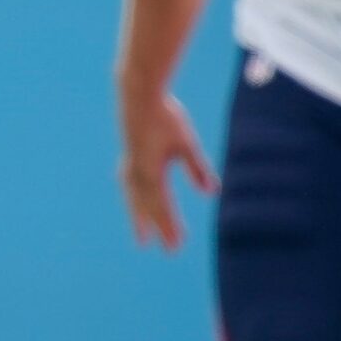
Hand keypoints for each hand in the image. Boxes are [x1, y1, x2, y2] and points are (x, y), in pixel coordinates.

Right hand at [118, 85, 217, 250]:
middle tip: (147, 246)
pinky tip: (132, 194)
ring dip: (136, 214)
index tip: (174, 246)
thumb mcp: (186, 143)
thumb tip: (211, 193)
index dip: (168, 227)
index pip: (162, 206)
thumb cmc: (165, 116)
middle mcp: (137, 172)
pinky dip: (131, 196)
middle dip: (149, 226)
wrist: (138, 93)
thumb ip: (197, 168)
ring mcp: (130, 163)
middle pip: (144, 205)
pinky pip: (129, 183)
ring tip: (139, 230)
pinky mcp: (129, 153)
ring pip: (133, 196)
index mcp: (151, 172)